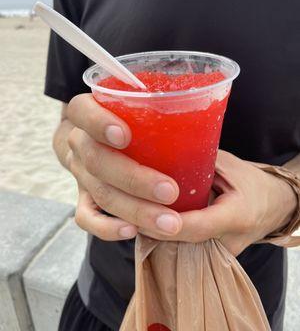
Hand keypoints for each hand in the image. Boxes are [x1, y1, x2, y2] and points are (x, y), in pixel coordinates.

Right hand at [66, 93, 182, 240]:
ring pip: (100, 193)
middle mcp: (81, 144)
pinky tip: (133, 231)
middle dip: (134, 179)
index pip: (81, 110)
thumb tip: (201, 105)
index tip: (124, 135)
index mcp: (89, 114)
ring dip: (135, 210)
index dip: (97, 122)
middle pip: (96, 161)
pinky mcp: (84, 198)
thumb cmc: (130, 121)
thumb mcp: (136, 107)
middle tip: (170, 191)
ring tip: (170, 223)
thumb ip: (155, 106)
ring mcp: (80, 173)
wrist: (98, 142)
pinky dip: (107, 228)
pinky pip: (87, 219)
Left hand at [140, 150, 296, 255]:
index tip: (144, 214)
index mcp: (237, 216)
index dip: (169, 223)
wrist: (273, 206)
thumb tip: (161, 153)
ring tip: (130, 214)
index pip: (198, 225)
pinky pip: (184, 249)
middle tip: (125, 210)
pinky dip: (165, 237)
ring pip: (180, 249)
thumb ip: (198, 163)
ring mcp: (219, 254)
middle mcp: (227, 242)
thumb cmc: (251, 181)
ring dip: (156, 234)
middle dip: (152, 229)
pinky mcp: (211, 257)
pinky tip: (146, 221)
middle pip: (182, 242)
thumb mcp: (228, 165)